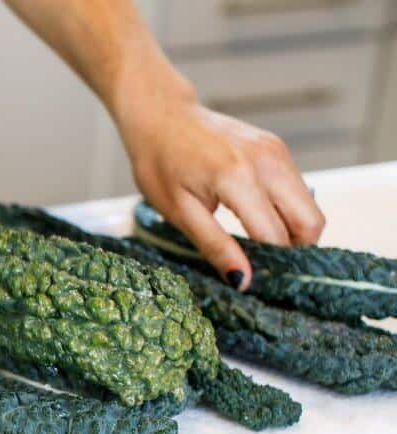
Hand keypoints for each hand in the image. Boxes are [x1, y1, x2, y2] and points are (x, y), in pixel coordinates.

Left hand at [118, 91, 324, 289]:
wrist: (160, 115)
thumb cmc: (158, 163)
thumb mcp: (178, 211)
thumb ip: (214, 245)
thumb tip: (243, 280)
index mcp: (237, 177)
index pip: (275, 235)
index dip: (270, 265)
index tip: (255, 282)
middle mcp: (267, 161)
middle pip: (310, 221)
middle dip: (293, 250)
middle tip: (263, 267)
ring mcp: (276, 151)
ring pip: (308, 206)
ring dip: (292, 231)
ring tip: (257, 246)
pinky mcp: (277, 147)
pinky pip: (296, 189)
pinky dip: (286, 211)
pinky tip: (255, 219)